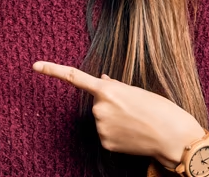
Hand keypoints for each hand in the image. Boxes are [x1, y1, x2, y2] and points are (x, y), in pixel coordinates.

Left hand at [33, 61, 204, 167]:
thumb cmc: (160, 108)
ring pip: (102, 118)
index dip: (52, 70)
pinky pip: (106, 133)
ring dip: (115, 118)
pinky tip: (132, 133)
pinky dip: (117, 132)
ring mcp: (101, 127)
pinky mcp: (105, 143)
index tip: (35, 65)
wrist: (173, 137)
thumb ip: (114, 86)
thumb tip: (101, 80)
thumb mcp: (137, 90)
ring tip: (136, 120)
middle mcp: (99, 108)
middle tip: (134, 107)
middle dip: (111, 102)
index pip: (73, 76)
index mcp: (107, 90)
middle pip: (98, 102)